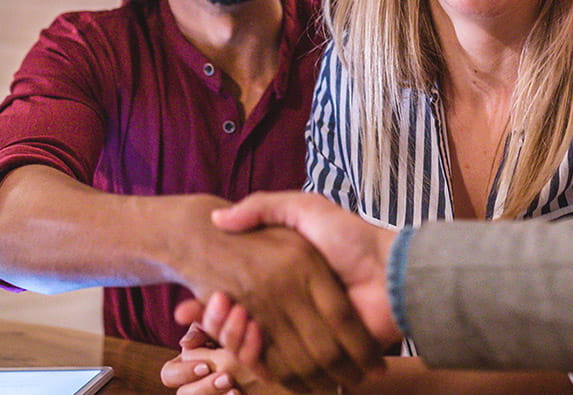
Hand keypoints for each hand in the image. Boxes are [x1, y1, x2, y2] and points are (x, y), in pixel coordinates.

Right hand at [160, 324, 254, 394]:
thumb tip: (185, 342)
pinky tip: (239, 393)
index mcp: (186, 363)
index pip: (169, 374)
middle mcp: (195, 383)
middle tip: (226, 377)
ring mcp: (210, 393)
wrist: (268, 338)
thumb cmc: (237, 324)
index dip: (184, 372)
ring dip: (214, 394)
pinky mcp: (227, 394)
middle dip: (204, 388)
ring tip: (234, 387)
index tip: (205, 365)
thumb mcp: (221, 318)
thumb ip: (201, 320)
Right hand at [170, 196, 379, 392]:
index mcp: (283, 283)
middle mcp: (288, 311)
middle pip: (237, 326)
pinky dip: (253, 357)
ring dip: (226, 337)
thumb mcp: (303, 208)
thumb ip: (264, 206)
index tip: (183, 306)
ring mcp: (300, 335)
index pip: (236, 298)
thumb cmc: (350, 236)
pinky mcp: (314, 357)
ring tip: (214, 318)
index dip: (208, 305)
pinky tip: (242, 336)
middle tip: (184, 315)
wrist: (389, 270)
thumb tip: (220, 216)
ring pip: (250, 347)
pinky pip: (275, 367)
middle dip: (209, 323)